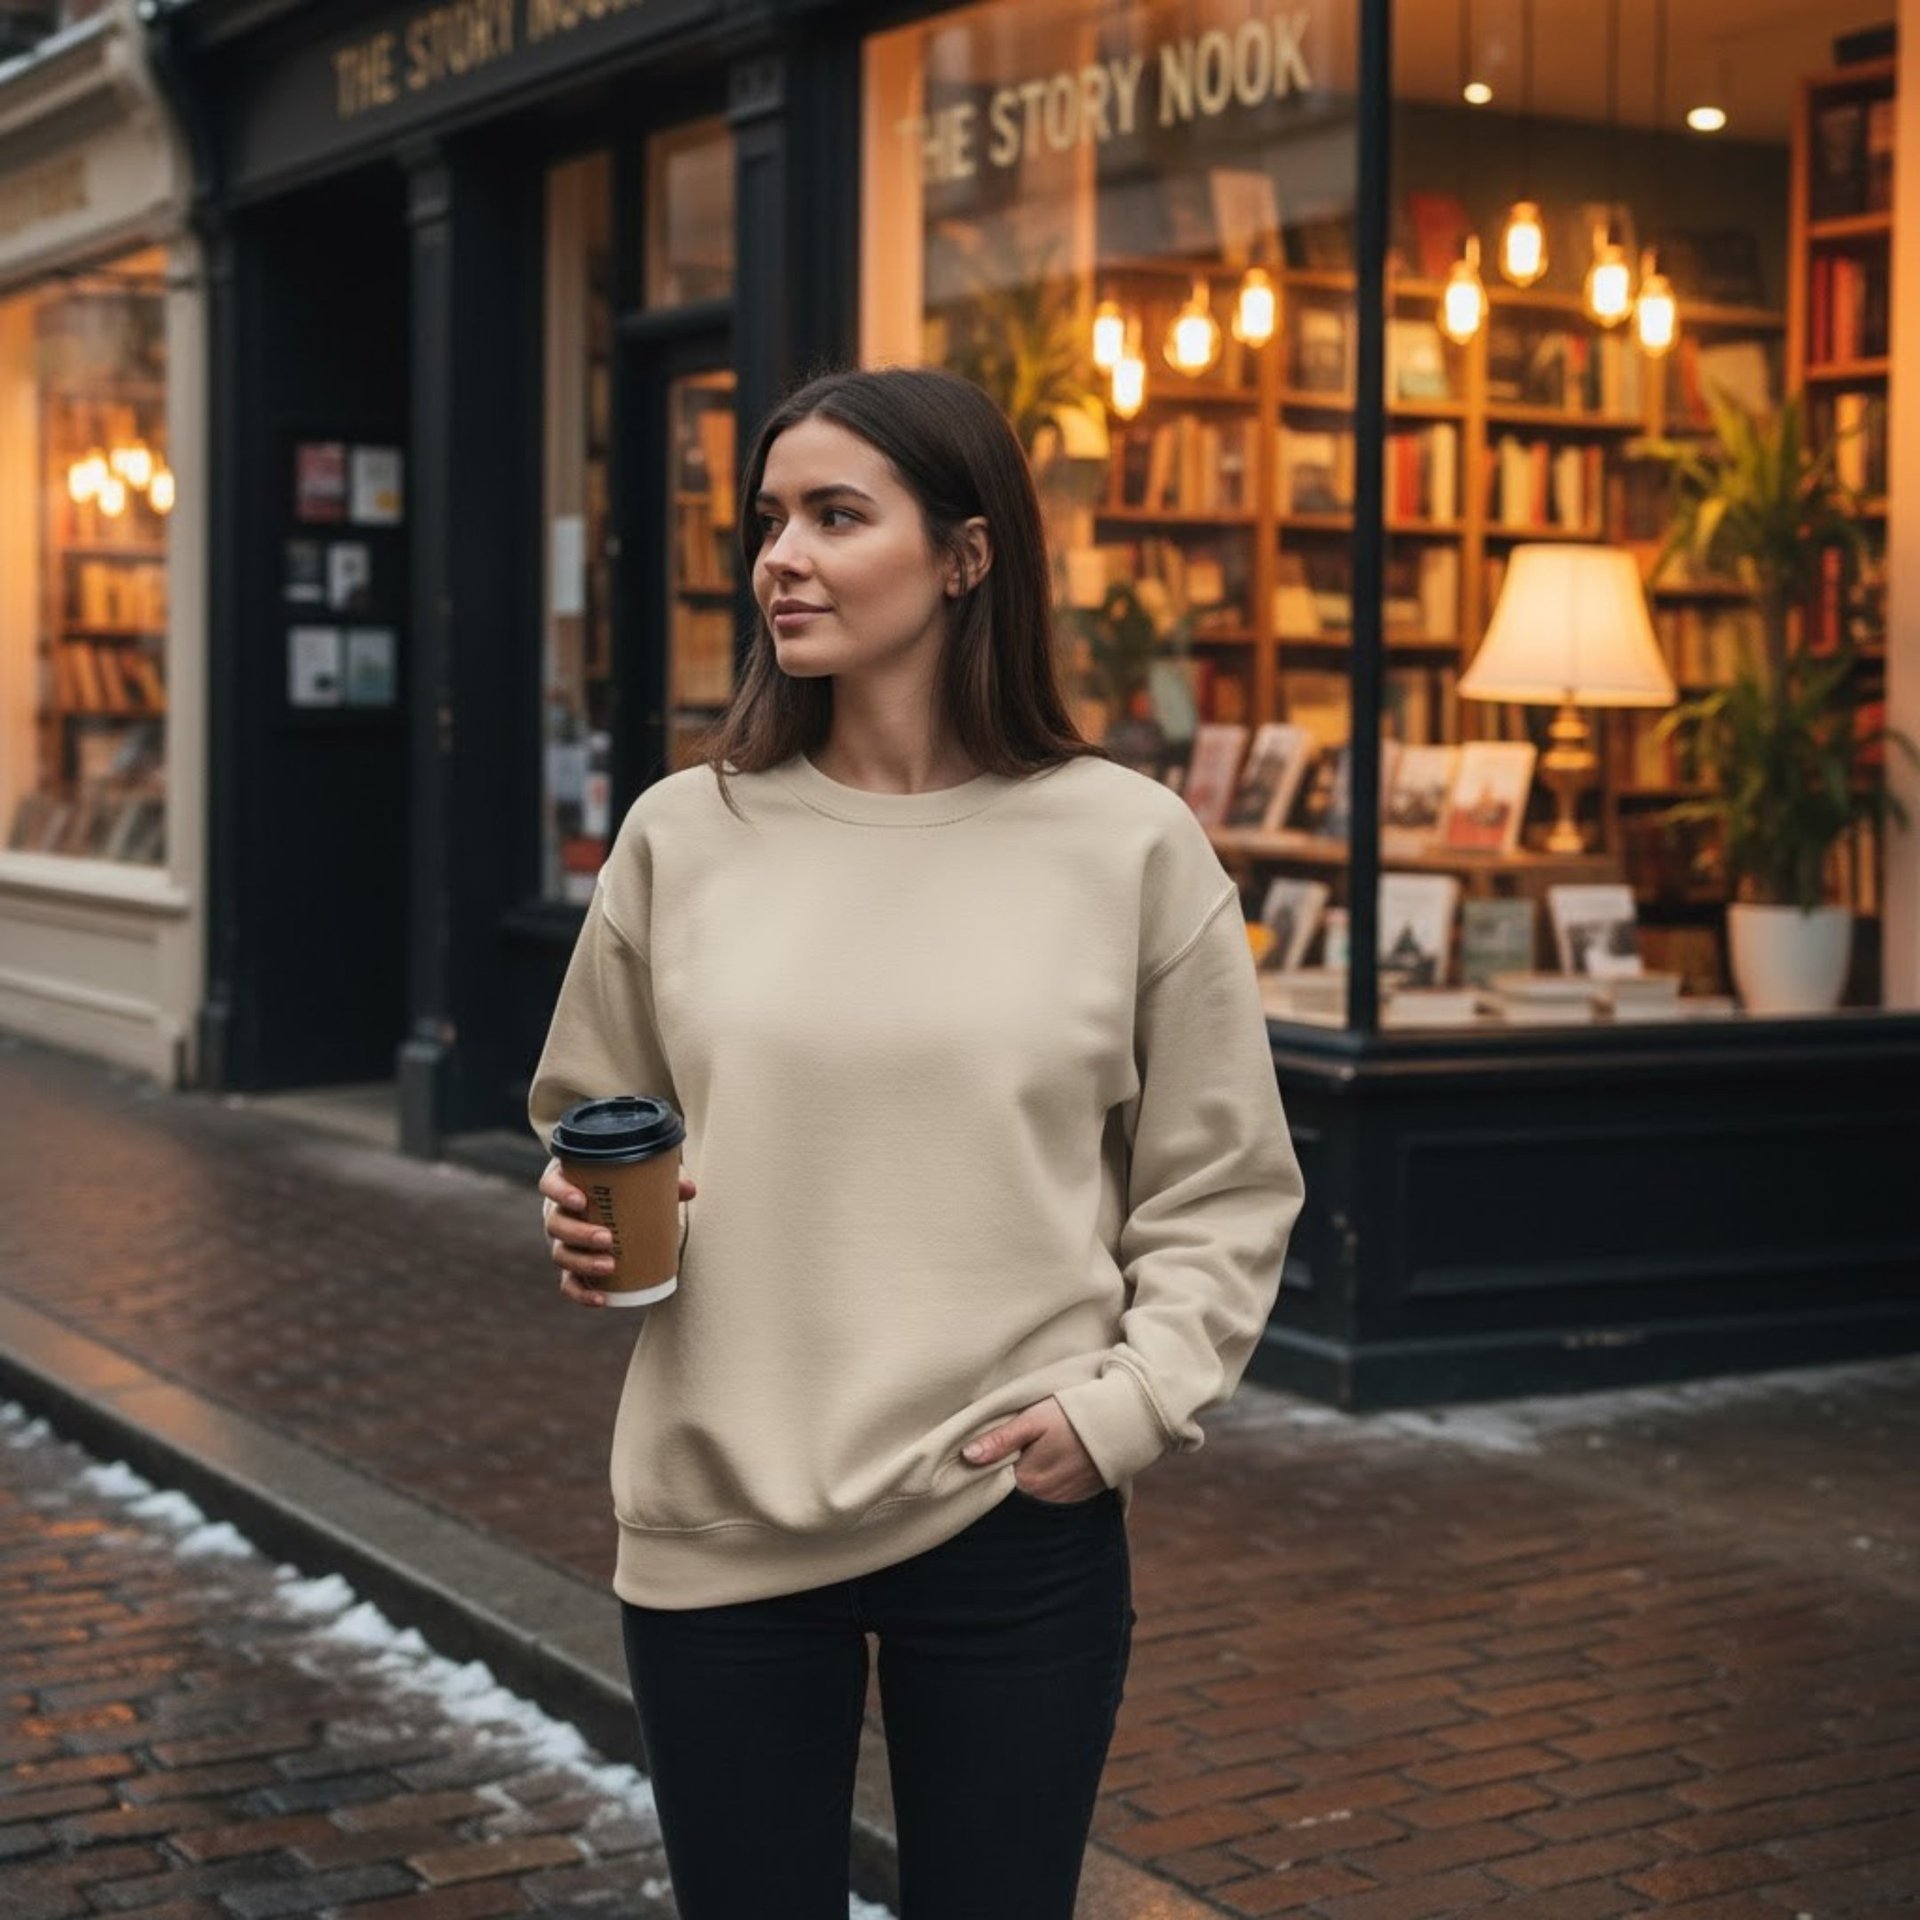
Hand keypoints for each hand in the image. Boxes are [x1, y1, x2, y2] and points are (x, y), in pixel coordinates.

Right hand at [541, 1156, 696, 1308]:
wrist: (613, 1200)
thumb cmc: (624, 1183)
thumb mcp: (640, 1175)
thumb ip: (663, 1179)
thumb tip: (690, 1190)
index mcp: (568, 1184)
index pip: (551, 1185)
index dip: (560, 1193)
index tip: (581, 1200)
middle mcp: (559, 1213)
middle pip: (556, 1224)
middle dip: (579, 1234)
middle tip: (607, 1239)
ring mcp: (563, 1241)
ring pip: (561, 1254)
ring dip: (583, 1262)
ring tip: (610, 1266)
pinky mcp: (572, 1265)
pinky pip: (569, 1282)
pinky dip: (582, 1293)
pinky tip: (602, 1299)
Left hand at [960, 1396, 1105, 1502]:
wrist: (1123, 1419)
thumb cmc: (1073, 1413)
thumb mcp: (1032, 1419)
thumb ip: (1001, 1440)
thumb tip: (967, 1456)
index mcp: (1029, 1480)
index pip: (995, 1485)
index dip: (988, 1471)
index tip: (982, 1458)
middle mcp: (1046, 1498)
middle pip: (1014, 1494)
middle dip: (1007, 1478)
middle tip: (1008, 1455)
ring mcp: (1065, 1500)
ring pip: (1034, 1497)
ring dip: (1029, 1483)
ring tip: (1032, 1458)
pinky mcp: (1081, 1497)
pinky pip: (1055, 1499)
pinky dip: (1049, 1486)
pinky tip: (1050, 1466)